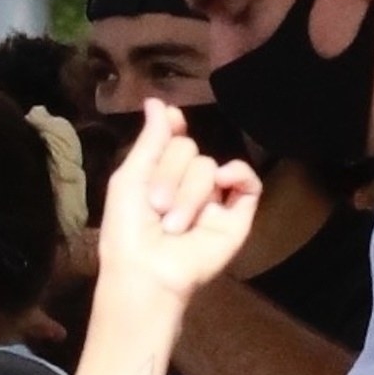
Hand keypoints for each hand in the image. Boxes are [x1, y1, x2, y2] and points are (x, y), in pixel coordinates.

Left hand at [96, 100, 259, 312]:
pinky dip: (237, 175)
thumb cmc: (126, 232)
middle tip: (155, 207)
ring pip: (209, 166)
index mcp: (158, 176)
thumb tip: (157, 101)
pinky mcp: (236, 216)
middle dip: (169, 175)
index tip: (172, 124)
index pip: (173, 139)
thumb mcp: (128, 178)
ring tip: (174, 225)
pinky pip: (247, 180)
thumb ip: (149, 140)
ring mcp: (213, 200)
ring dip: (189, 193)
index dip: (173, 130)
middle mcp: (186, 185)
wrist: (147, 273)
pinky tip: (222, 183)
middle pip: (188, 149)